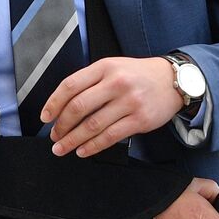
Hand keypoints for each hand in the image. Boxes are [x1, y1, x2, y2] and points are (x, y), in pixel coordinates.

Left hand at [43, 56, 182, 156]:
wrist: (173, 80)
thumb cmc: (137, 75)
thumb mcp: (112, 67)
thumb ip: (89, 81)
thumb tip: (62, 105)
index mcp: (104, 67)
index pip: (70, 85)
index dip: (53, 103)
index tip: (45, 117)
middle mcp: (116, 83)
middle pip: (78, 107)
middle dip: (61, 125)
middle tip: (54, 136)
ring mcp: (129, 102)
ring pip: (93, 125)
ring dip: (73, 140)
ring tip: (62, 147)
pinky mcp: (140, 120)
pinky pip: (110, 136)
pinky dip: (93, 146)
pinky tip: (83, 151)